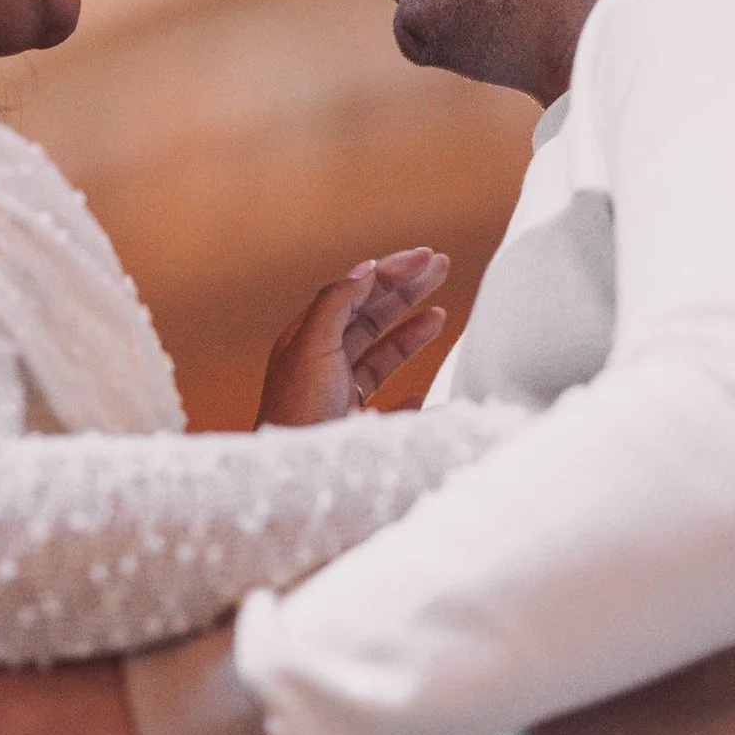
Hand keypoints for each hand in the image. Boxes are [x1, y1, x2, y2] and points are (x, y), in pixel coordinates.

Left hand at [255, 248, 449, 426]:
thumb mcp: (313, 347)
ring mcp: (337, 395)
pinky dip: (407, 394)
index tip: (425, 256)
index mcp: (308, 338)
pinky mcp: (352, 428)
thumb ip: (337, 304)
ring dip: (410, 332)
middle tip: (441, 266)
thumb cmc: (299, 412)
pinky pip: (384, 404)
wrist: (292, 479)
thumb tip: (364, 269)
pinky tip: (424, 391)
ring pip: (379, 355)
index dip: (390, 271)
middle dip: (406, 290)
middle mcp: (322, 362)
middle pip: (369, 316)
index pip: (354, 293)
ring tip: (442, 312)